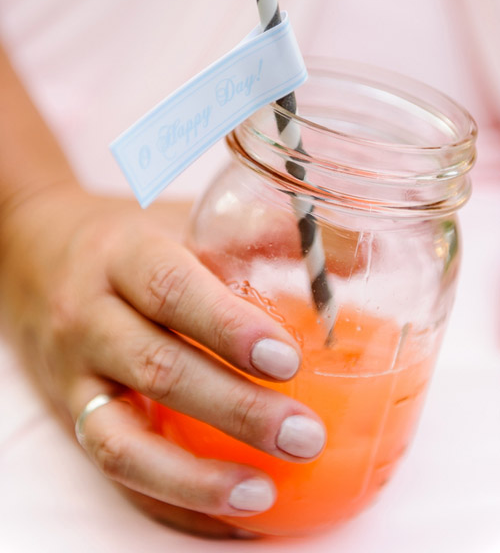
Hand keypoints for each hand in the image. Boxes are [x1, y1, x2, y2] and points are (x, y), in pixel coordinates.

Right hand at [0, 183, 325, 537]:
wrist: (36, 255)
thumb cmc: (127, 239)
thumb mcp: (179, 218)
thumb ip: (254, 231)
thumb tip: (343, 252)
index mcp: (122, 256)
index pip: (170, 290)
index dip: (227, 327)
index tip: (286, 360)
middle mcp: (89, 316)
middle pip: (156, 368)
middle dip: (233, 409)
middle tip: (302, 435)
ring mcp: (74, 375)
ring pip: (121, 440)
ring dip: (193, 477)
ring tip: (261, 492)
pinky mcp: (72, 416)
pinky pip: (115, 466)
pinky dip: (169, 494)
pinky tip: (223, 506)